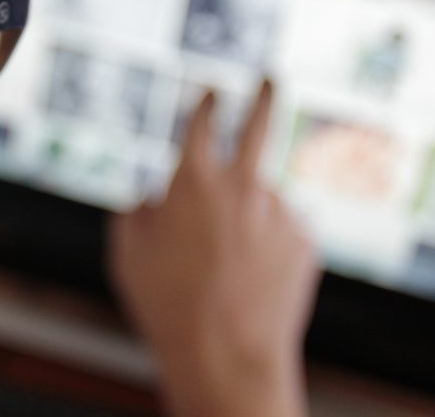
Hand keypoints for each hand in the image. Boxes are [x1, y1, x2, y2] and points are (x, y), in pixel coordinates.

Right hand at [109, 82, 319, 416]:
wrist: (227, 355)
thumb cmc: (169, 306)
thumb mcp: (129, 256)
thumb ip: (136, 215)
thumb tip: (150, 200)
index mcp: (193, 180)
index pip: (203, 120)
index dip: (207, 101)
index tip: (213, 89)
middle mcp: (242, 185)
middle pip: (262, 122)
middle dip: (264, 94)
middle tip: (270, 78)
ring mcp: (279, 212)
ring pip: (260, 206)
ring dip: (247, 226)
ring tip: (227, 273)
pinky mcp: (304, 241)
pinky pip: (280, 237)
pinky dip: (266, 252)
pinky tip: (250, 285)